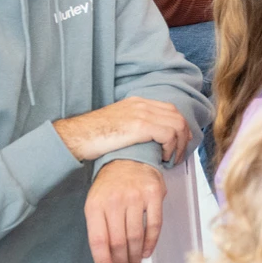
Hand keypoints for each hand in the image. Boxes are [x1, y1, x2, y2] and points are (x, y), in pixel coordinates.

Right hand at [54, 95, 192, 163]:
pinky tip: (163, 158)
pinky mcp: (141, 125)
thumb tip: (149, 137)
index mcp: (137, 102)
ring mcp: (142, 113)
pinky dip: (171, 148)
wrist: (77, 136)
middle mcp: (142, 104)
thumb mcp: (118, 123)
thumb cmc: (93, 135)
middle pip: (177, 116)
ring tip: (172, 159)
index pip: (170, 110)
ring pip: (177, 125)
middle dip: (184, 136)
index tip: (181, 142)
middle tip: (181, 153)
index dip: (180, 127)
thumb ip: (134, 124)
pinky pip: (169, 134)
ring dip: (179, 145)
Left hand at [83, 159, 166, 262]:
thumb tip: (106, 255)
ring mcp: (135, 197)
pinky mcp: (154, 195)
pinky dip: (150, 243)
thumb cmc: (111, 184)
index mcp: (95, 205)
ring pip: (135, 236)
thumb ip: (99, 226)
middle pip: (118, 242)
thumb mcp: (96, 202)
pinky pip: (154, 225)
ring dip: (135, 256)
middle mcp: (115, 201)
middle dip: (121, 262)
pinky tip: (146, 251)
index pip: (98, 241)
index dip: (103, 262)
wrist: (128, 158)